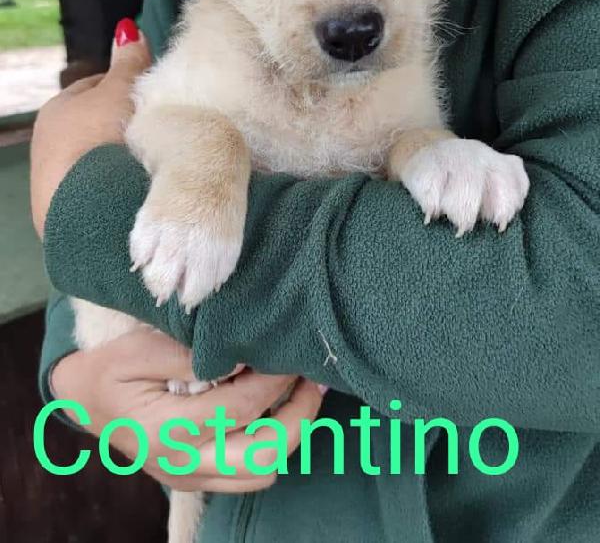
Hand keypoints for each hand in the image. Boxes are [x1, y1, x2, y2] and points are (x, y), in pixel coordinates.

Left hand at [31, 19, 150, 237]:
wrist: (83, 204)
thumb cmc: (100, 136)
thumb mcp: (121, 92)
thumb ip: (128, 64)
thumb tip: (128, 28)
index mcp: (57, 107)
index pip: (94, 87)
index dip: (123, 86)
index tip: (150, 94)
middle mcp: (47, 139)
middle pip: (94, 123)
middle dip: (121, 124)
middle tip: (156, 128)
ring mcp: (52, 176)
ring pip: (94, 156)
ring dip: (116, 157)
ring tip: (150, 161)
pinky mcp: (62, 208)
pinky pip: (96, 185)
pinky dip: (112, 183)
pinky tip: (133, 187)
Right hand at [51, 329, 323, 491]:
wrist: (82, 401)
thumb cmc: (109, 367)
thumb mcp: (140, 347)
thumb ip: (191, 353)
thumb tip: (242, 356)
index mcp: (166, 429)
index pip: (241, 408)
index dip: (275, 380)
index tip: (293, 352)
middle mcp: (182, 463)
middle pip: (263, 456)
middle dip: (300, 416)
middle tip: (314, 378)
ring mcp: (189, 478)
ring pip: (261, 474)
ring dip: (291, 434)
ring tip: (302, 392)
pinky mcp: (195, 480)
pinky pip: (246, 477)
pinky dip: (271, 447)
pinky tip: (277, 410)